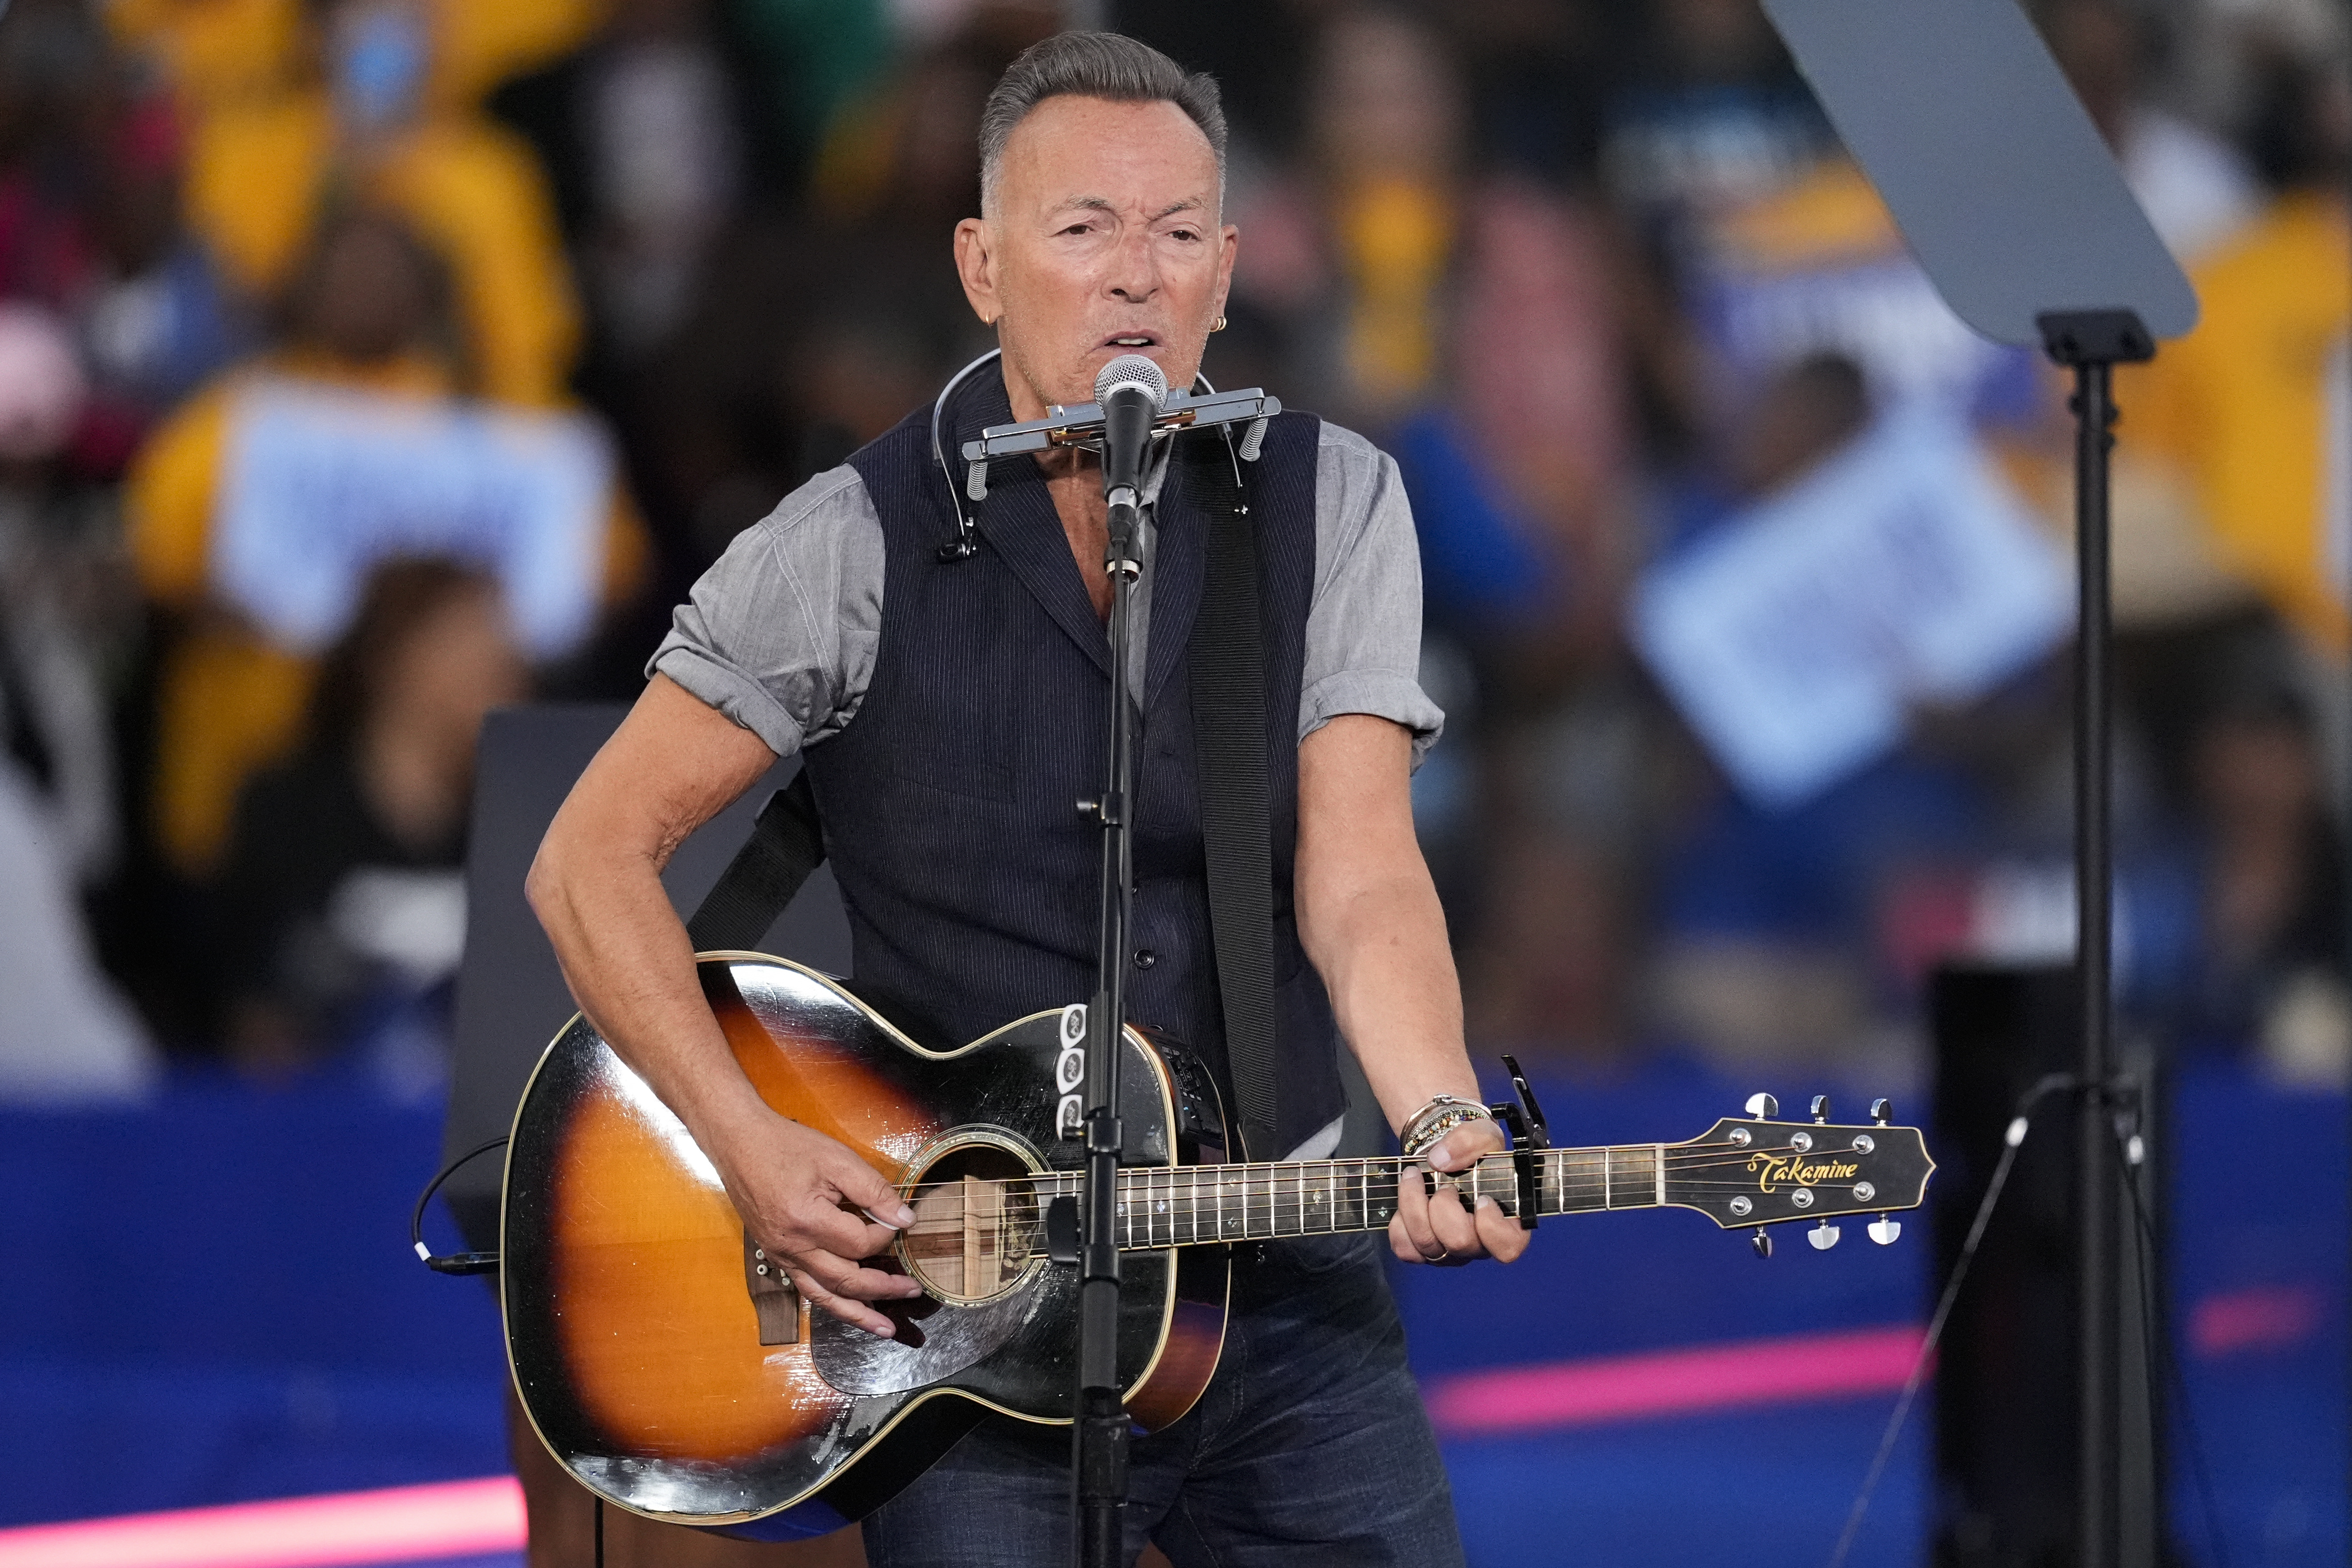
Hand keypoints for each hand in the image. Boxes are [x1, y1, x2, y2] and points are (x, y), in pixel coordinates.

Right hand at [709, 1111, 923, 1335]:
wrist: (739, 1143)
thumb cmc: (787, 1146)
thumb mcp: (837, 1159)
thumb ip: (874, 1191)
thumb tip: (905, 1218)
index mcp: (807, 1221)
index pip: (860, 1243)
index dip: (886, 1234)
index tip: (899, 1220)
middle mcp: (792, 1247)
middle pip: (845, 1280)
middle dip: (883, 1289)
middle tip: (912, 1290)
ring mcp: (781, 1255)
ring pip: (824, 1295)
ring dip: (857, 1314)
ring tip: (884, 1328)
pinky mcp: (777, 1255)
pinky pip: (807, 1288)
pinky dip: (831, 1302)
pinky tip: (849, 1308)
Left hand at [1388, 1116, 1530, 1266]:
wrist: (1444, 1157)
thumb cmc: (1473, 1152)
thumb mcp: (1481, 1134)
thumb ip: (1470, 1141)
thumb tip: (1439, 1161)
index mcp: (1504, 1225)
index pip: (1508, 1249)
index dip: (1491, 1227)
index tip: (1481, 1198)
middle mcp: (1478, 1246)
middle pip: (1459, 1243)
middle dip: (1444, 1206)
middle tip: (1444, 1185)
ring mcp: (1448, 1253)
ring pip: (1426, 1245)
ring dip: (1414, 1205)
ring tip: (1415, 1178)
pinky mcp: (1421, 1251)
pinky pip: (1405, 1248)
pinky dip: (1400, 1221)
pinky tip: (1408, 1200)